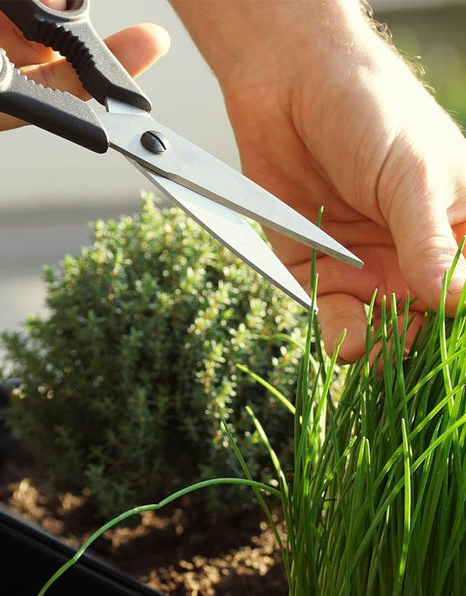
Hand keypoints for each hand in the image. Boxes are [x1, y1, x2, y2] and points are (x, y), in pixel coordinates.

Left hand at [172, 0, 465, 360]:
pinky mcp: (314, 270)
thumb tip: (456, 300)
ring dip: (375, 348)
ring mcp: (364, 266)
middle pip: (423, 322)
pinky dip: (335, 331)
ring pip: (378, 329)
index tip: (450, 338)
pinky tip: (342, 341)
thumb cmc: (371, 114)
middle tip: (403, 361)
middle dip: (415, 346)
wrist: (291, 90)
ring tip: (367, 353)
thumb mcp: (413, 175)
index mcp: (458, 230)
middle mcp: (412, 256)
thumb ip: (429, 240)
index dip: (459, 318)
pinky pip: (327, 313)